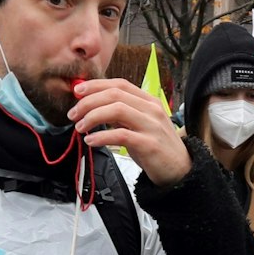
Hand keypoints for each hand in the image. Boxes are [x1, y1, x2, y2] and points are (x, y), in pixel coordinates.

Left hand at [67, 78, 189, 185]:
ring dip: (92, 116)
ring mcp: (151, 126)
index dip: (96, 85)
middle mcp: (151, 109)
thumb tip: (93, 106)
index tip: (77, 92)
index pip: (120, 84)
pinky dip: (101, 136)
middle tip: (73, 114)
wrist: (180, 170)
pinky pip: (121, 135)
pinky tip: (90, 141)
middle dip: (88, 102)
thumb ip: (121, 114)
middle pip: (114, 95)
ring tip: (80, 127)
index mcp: (149, 101)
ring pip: (117, 110)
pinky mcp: (149, 144)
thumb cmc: (156, 147)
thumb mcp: (139, 124)